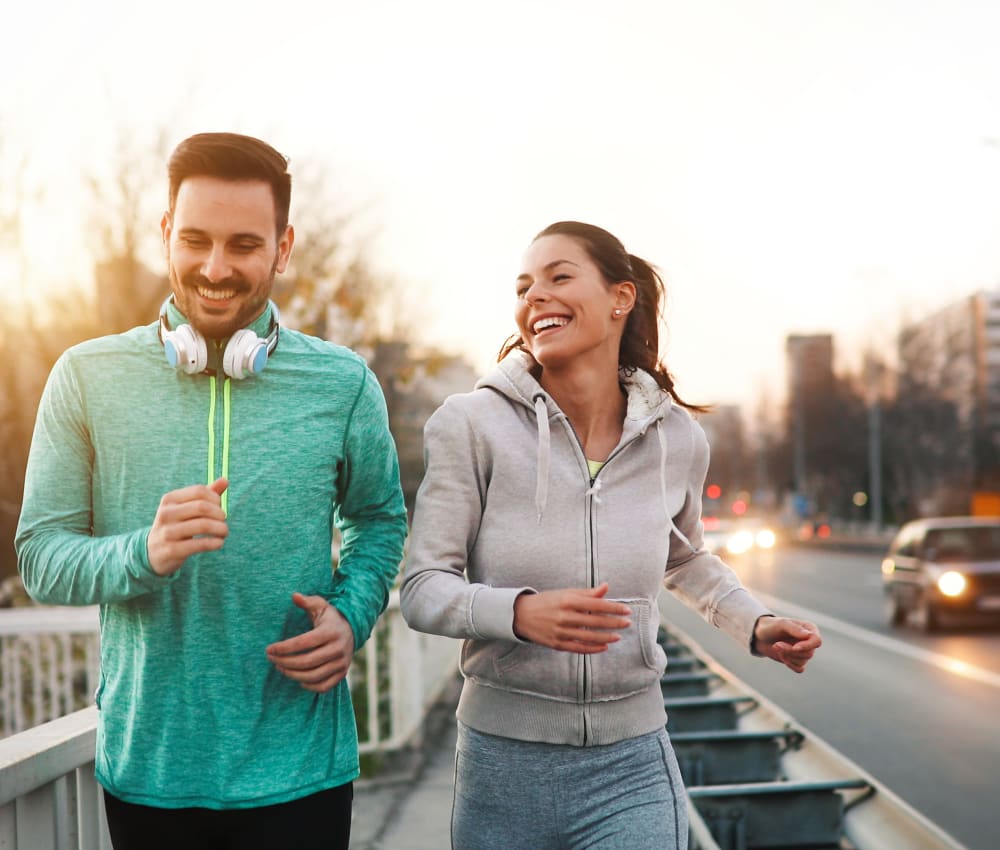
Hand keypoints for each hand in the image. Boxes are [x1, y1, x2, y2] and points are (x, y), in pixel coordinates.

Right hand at [147, 477, 228, 576]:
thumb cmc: (177, 525)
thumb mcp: (186, 508)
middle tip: (224, 521)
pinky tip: (219, 543)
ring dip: (220, 529)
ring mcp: (167, 532)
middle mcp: (166, 514)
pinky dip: (215, 543)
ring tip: (224, 532)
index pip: (199, 491)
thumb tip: (225, 480)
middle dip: (219, 514)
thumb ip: (206, 494)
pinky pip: (199, 544)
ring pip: (202, 525)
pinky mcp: (172, 550)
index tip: (220, 507)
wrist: (153, 552)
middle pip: (202, 507)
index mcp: (169, 499)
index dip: (215, 498)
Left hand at [266, 593, 355, 692]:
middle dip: (285, 662)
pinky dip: (309, 686)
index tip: (269, 649)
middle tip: (272, 659)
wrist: (353, 630)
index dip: (284, 648)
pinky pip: (323, 686)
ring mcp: (342, 663)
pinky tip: (298, 679)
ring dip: (293, 674)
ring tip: (280, 667)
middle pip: (306, 662)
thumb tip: (294, 596)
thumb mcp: (321, 606)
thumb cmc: (330, 618)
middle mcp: (338, 648)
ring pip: (313, 676)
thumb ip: (307, 601)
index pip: (303, 643)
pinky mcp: (342, 673)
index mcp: (331, 631)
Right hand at [513, 582, 631, 653]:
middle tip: (627, 623)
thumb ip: (587, 593)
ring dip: (607, 637)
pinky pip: (579, 648)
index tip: (626, 610)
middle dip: (614, 622)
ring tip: (618, 636)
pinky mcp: (557, 644)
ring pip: (589, 637)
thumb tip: (606, 588)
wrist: (521, 615)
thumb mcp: (565, 593)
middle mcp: (565, 616)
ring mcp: (561, 632)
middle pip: (596, 621)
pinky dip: (593, 648)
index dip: (614, 608)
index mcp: (568, 600)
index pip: (597, 605)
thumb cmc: (547, 601)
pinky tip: (604, 646)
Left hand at [753, 616, 821, 672]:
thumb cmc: (771, 626)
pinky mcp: (798, 661)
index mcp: (809, 628)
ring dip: (787, 656)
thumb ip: (794, 628)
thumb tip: (809, 636)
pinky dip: (789, 664)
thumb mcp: (781, 624)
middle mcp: (809, 640)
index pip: (817, 641)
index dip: (807, 646)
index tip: (794, 647)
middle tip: (776, 644)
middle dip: (790, 651)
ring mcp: (804, 651)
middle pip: (809, 653)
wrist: (759, 636)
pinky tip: (781, 656)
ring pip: (803, 661)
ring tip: (776, 647)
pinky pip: (799, 669)